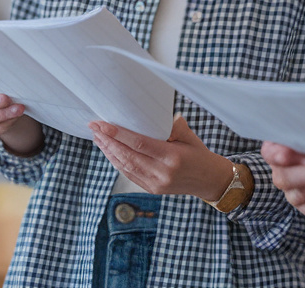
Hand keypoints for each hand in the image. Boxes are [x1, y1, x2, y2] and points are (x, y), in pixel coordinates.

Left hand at [89, 116, 230, 200]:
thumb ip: (172, 127)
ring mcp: (156, 184)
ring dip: (109, 151)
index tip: (103, 124)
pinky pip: (129, 174)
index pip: (139, 144)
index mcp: (172, 157)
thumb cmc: (199, 155)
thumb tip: (153, 115)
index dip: (118, 134)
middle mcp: (162, 173)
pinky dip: (117, 162)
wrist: (209, 181)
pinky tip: (109, 152)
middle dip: (108, 141)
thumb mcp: (189, 137)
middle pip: (128, 156)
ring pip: (125, 166)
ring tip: (97, 137)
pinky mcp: (152, 189)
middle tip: (94, 127)